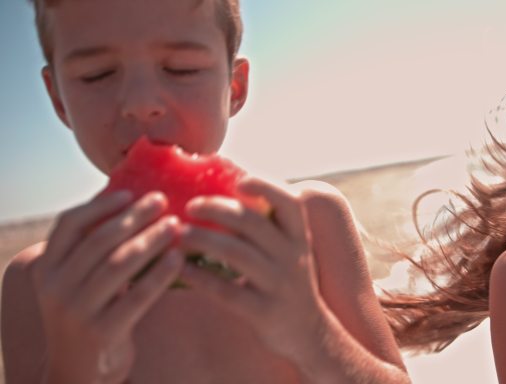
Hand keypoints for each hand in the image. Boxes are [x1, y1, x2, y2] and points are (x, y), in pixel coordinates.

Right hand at [30, 191, 183, 383]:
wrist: (79, 371)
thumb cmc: (88, 312)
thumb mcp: (76, 281)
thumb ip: (92, 251)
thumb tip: (131, 204)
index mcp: (46, 268)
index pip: (68, 224)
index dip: (100, 205)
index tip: (130, 192)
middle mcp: (56, 287)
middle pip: (99, 240)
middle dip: (134, 217)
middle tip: (162, 200)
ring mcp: (76, 311)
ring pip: (119, 264)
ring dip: (150, 240)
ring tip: (175, 225)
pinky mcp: (102, 331)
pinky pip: (137, 296)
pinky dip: (160, 274)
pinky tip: (179, 258)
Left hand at [178, 177, 328, 360]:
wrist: (309, 334)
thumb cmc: (289, 283)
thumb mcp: (290, 251)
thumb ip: (269, 227)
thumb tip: (230, 192)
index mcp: (299, 238)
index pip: (289, 202)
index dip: (265, 186)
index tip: (238, 182)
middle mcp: (292, 257)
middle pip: (252, 223)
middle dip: (217, 209)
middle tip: (189, 206)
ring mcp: (279, 285)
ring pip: (237, 254)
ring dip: (203, 239)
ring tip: (179, 233)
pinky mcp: (264, 312)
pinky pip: (227, 292)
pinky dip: (201, 278)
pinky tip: (182, 270)